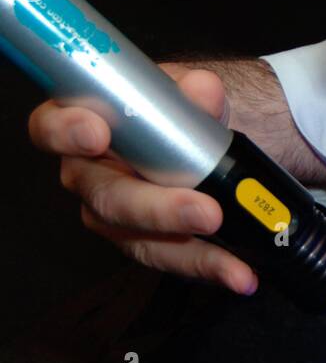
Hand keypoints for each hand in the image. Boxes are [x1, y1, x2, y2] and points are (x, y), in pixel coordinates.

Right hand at [28, 62, 257, 294]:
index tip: (97, 134)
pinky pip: (169, 258)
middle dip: (156, 208)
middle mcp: (88, 174)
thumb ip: (194, 88)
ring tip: (232, 261)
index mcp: (83, 123)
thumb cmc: (178, 111)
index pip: (50, 126)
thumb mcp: (190, 91)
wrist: (206, 142)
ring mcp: (113, 215)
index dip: (65, 131)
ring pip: (137, 238)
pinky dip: (208, 266)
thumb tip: (202, 92)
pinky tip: (238, 273)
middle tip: (204, 211)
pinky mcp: (142, 243)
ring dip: (189, 251)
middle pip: (105, 197)